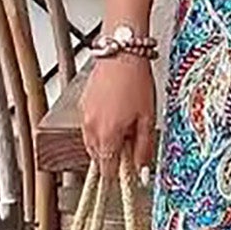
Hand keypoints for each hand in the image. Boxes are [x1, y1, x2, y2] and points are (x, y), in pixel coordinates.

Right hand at [80, 55, 156, 176]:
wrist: (121, 54)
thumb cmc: (135, 82)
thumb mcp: (147, 118)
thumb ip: (143, 148)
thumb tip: (142, 170)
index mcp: (107, 135)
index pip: (106, 169)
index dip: (116, 175)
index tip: (125, 176)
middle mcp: (91, 128)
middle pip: (98, 156)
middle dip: (112, 157)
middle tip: (130, 144)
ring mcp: (84, 116)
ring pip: (92, 142)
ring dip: (105, 142)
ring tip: (124, 126)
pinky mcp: (83, 105)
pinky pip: (89, 126)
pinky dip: (100, 128)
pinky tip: (115, 114)